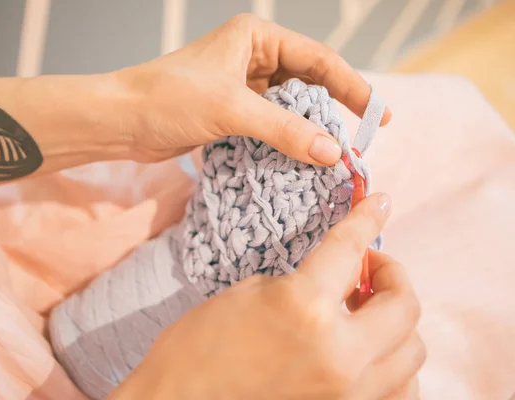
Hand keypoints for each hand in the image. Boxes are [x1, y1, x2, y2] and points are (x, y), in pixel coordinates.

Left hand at [108, 14, 390, 164]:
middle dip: (336, 109)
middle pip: (309, 82)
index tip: (379, 115)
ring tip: (338, 153)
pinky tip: (304, 157)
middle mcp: (253, 57)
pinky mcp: (233, 111)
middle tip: (364, 138)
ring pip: (291, 106)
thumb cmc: (168, 98)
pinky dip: (288, 140)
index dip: (353, 87)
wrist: (122, 120)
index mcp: (257, 38)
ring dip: (312, 129)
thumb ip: (285, 130)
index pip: (319, 61)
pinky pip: (272, 124)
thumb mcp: (232, 109)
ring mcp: (243, 85)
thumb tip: (333, 153)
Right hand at [109, 193, 424, 399]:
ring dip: (397, 320)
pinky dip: (394, 362)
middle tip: (368, 266)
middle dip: (392, 274)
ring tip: (367, 309)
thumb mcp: (250, 293)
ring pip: (413, 350)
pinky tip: (369, 349)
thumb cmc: (199, 344)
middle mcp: (339, 354)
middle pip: (404, 305)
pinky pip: (400, 388)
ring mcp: (348, 393)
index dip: (365, 219)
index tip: (378, 202)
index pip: (350, 249)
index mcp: (304, 308)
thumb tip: (344, 275)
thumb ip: (307, 281)